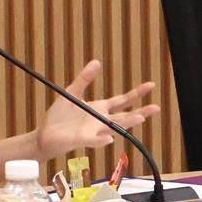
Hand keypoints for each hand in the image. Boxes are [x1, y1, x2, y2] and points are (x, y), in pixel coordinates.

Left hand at [34, 60, 159, 157]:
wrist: (45, 134)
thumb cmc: (59, 117)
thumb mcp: (72, 92)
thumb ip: (84, 79)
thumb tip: (97, 62)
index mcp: (100, 109)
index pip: (122, 101)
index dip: (137, 94)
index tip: (151, 85)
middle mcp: (100, 121)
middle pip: (124, 116)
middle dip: (141, 111)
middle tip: (156, 107)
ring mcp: (93, 131)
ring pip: (113, 128)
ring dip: (126, 123)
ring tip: (140, 118)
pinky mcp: (81, 139)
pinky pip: (93, 140)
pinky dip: (101, 139)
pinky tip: (109, 137)